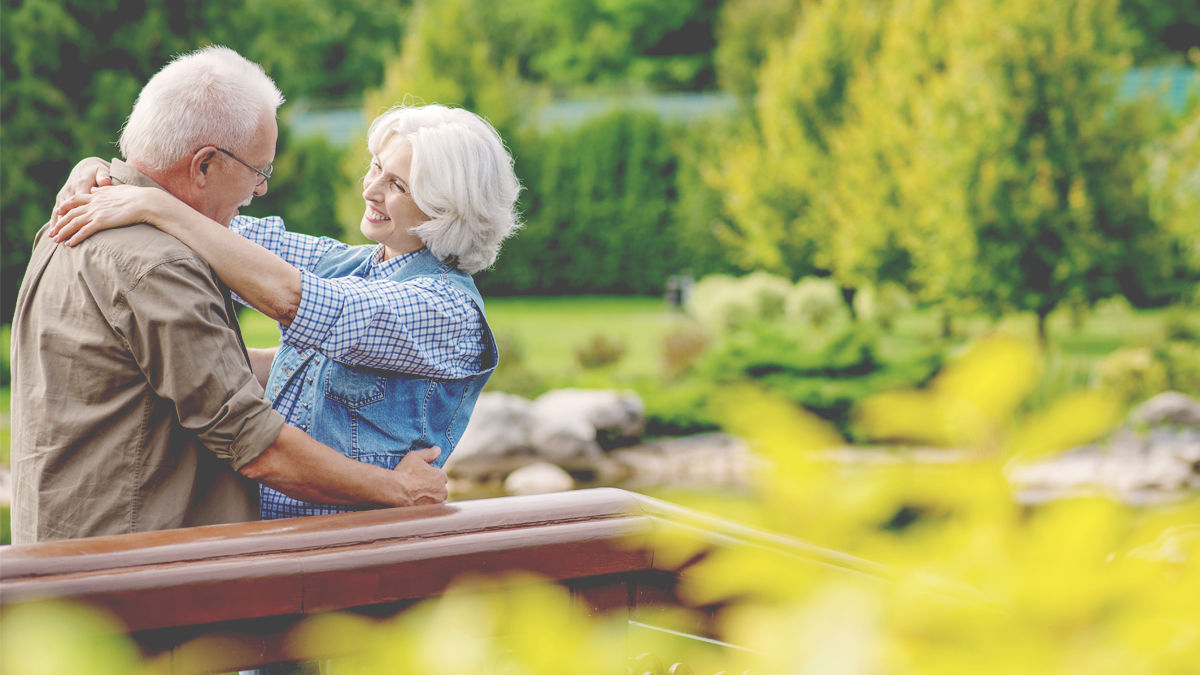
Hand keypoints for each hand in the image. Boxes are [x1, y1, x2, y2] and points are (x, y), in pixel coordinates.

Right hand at [48, 157, 110, 230]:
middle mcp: (70, 190)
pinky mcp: (62, 198)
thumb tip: (106, 182)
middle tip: (62, 236)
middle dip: (64, 223)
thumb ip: (103, 177)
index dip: (77, 213)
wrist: (86, 168)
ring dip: (56, 224)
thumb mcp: (102, 171)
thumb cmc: (98, 172)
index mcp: (81, 184)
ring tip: (54, 237)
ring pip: (59, 211)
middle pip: (66, 208)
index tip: (78, 225)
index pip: (78, 201)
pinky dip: (55, 222)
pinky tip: (53, 233)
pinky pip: (57, 211)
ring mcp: (64, 194)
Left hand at [48, 184, 164, 245]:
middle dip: (59, 223)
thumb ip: (104, 190)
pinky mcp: (102, 221)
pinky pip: (84, 231)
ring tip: (56, 241)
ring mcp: (97, 212)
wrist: (146, 202)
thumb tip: (96, 188)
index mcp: (97, 195)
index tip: (57, 212)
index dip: (65, 206)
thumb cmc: (137, 196)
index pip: (75, 200)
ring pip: (74, 222)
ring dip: (63, 232)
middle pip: (70, 213)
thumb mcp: (118, 189)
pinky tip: (69, 244)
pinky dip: (75, 238)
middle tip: (52, 232)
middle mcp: (94, 203)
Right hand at [393, 447, 448, 505]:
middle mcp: (442, 490)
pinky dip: (430, 509)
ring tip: (421, 498)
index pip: (441, 477)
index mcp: (440, 476)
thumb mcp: (415, 457)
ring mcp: (437, 502)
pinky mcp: (430, 512)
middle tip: (421, 489)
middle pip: (441, 490)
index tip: (424, 479)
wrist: (395, 489)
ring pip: (439, 501)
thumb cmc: (404, 472)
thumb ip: (428, 453)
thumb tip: (438, 449)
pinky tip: (421, 507)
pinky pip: (434, 510)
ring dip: (433, 500)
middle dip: (434, 489)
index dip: (433, 477)